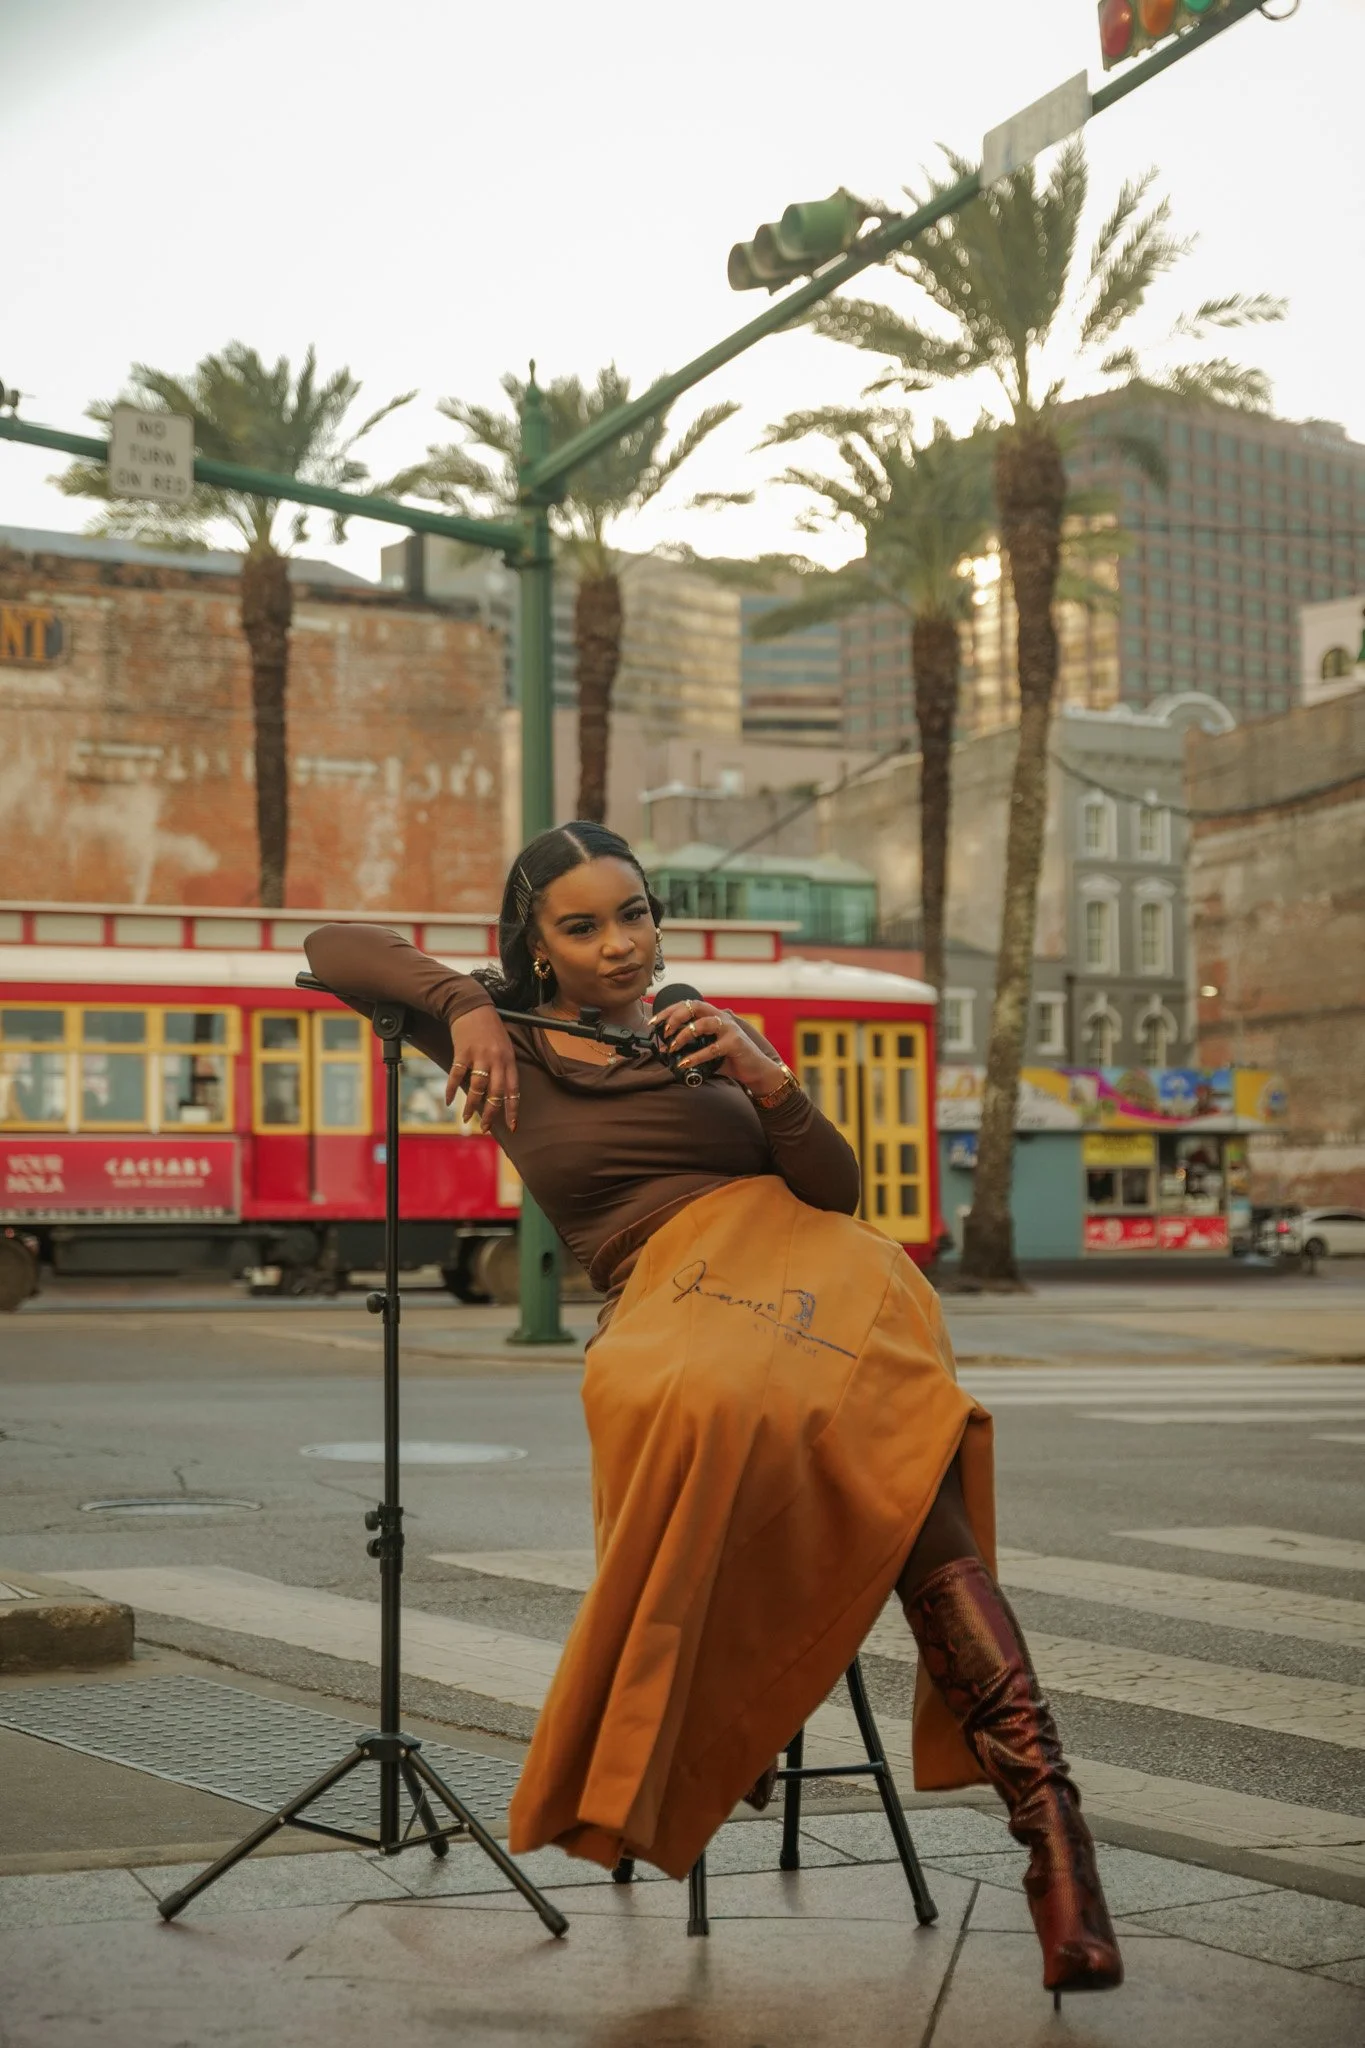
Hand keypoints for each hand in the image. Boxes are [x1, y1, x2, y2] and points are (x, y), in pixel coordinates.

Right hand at [446, 1009, 518, 1131]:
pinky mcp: (463, 1052)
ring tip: (466, 1118)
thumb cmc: (490, 1028)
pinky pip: (457, 1076)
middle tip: (484, 1127)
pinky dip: (452, 1090)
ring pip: (477, 1088)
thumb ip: (503, 1068)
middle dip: (490, 1113)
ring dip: (471, 1106)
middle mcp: (497, 1060)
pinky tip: (450, 1101)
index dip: (512, 1110)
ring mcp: (480, 1056)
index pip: (513, 1090)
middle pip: (495, 1093)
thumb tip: (500, 1093)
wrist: (472, 1006)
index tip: (512, 1126)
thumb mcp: (504, 1046)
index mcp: (509, 1060)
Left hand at [652, 999, 785, 1094]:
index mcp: (712, 1016)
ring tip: (672, 1048)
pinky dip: (696, 1056)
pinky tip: (684, 1063)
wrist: (755, 1071)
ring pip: (703, 1023)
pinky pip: (712, 1048)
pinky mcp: (735, 1043)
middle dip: (675, 1017)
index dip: (669, 1011)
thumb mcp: (705, 1053)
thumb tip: (663, 1050)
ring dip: (684, 1034)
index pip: (688, 1005)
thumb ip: (688, 1049)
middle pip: (695, 1006)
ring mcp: (729, 1029)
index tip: (653, 1022)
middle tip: (664, 1032)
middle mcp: (721, 1017)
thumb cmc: (730, 1060)